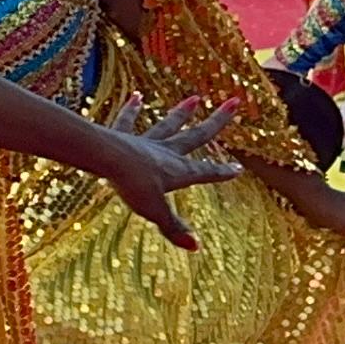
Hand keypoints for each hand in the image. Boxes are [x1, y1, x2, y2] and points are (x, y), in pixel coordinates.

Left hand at [91, 93, 242, 249]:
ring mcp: (144, 142)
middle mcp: (166, 152)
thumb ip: (173, 228)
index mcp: (178, 171)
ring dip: (181, 112)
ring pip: (167, 124)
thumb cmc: (131, 184)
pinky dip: (131, 109)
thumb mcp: (154, 211)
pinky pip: (127, 120)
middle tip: (234, 102)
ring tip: (195, 98)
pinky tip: (135, 96)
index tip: (239, 168)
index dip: (223, 172)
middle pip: (196, 135)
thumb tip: (195, 247)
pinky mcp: (121, 136)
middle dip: (217, 121)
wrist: (105, 157)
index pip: (206, 172)